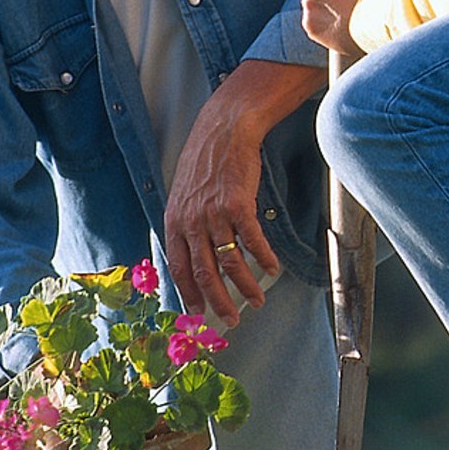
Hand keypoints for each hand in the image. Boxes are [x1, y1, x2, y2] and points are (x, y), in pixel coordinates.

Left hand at [163, 60, 322, 324]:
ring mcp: (214, 213)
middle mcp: (191, 220)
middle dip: (217, 301)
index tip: (196, 313)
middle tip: (230, 319)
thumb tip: (193, 254)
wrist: (224, 130)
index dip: (188, 293)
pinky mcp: (238, 204)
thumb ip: (186, 223)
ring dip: (246, 285)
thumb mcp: (185, 193)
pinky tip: (273, 269)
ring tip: (257, 300)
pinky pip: (252, 240)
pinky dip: (264, 258)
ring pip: (230, 261)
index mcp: (175, 220)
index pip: (178, 266)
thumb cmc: (206, 161)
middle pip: (204, 271)